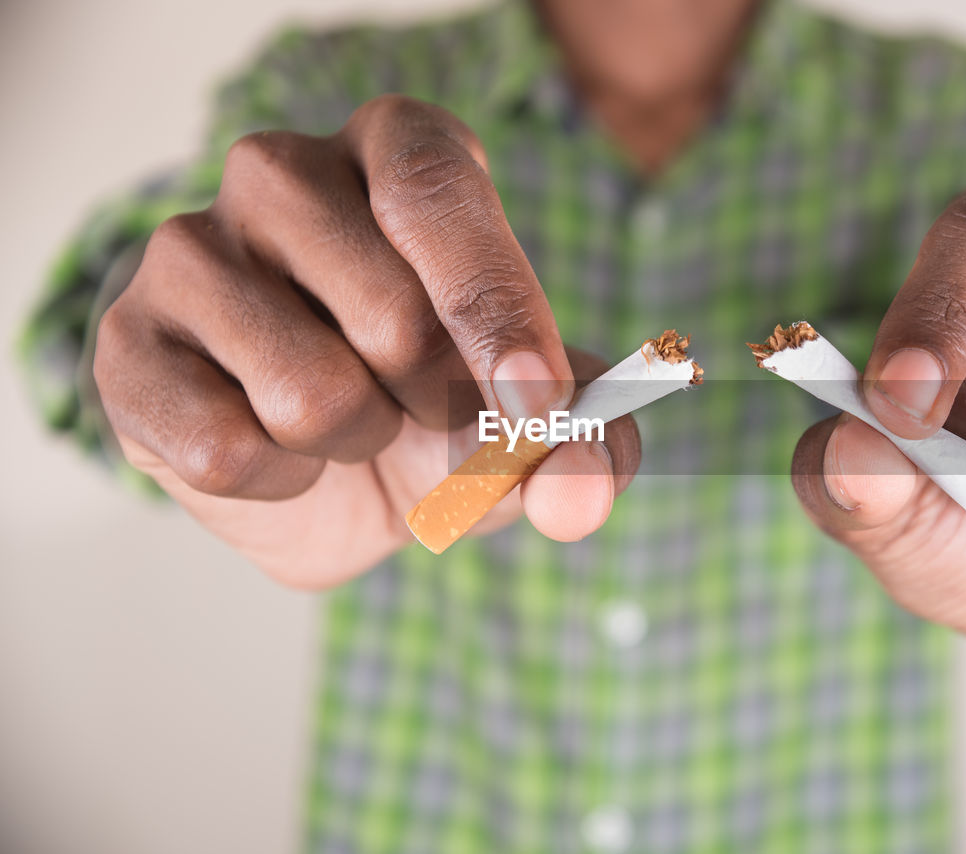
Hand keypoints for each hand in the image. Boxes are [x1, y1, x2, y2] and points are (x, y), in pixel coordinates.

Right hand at [94, 95, 638, 587]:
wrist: (325, 467)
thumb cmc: (437, 404)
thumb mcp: (533, 417)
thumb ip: (588, 442)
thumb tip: (583, 494)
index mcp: (397, 151)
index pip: (434, 191)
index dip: (492, 303)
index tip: (537, 402)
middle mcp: (282, 173)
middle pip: (391, 316)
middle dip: (438, 406)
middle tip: (427, 408)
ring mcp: (189, 251)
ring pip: (310, 394)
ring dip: (359, 444)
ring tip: (349, 418)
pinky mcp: (129, 344)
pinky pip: (227, 449)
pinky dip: (281, 483)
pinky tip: (277, 447)